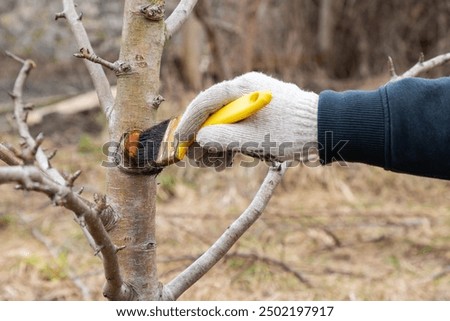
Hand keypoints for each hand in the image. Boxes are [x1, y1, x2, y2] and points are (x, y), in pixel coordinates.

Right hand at [175, 72, 318, 168]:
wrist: (329, 130)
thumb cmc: (293, 132)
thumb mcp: (254, 138)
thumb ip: (223, 137)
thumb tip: (200, 138)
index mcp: (244, 88)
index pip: (206, 101)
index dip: (190, 122)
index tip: (181, 142)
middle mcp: (246, 90)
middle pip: (213, 113)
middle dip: (204, 139)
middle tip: (199, 160)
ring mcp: (254, 102)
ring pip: (225, 122)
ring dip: (217, 144)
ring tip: (218, 165)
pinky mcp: (262, 113)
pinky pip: (238, 126)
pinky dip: (231, 143)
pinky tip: (229, 159)